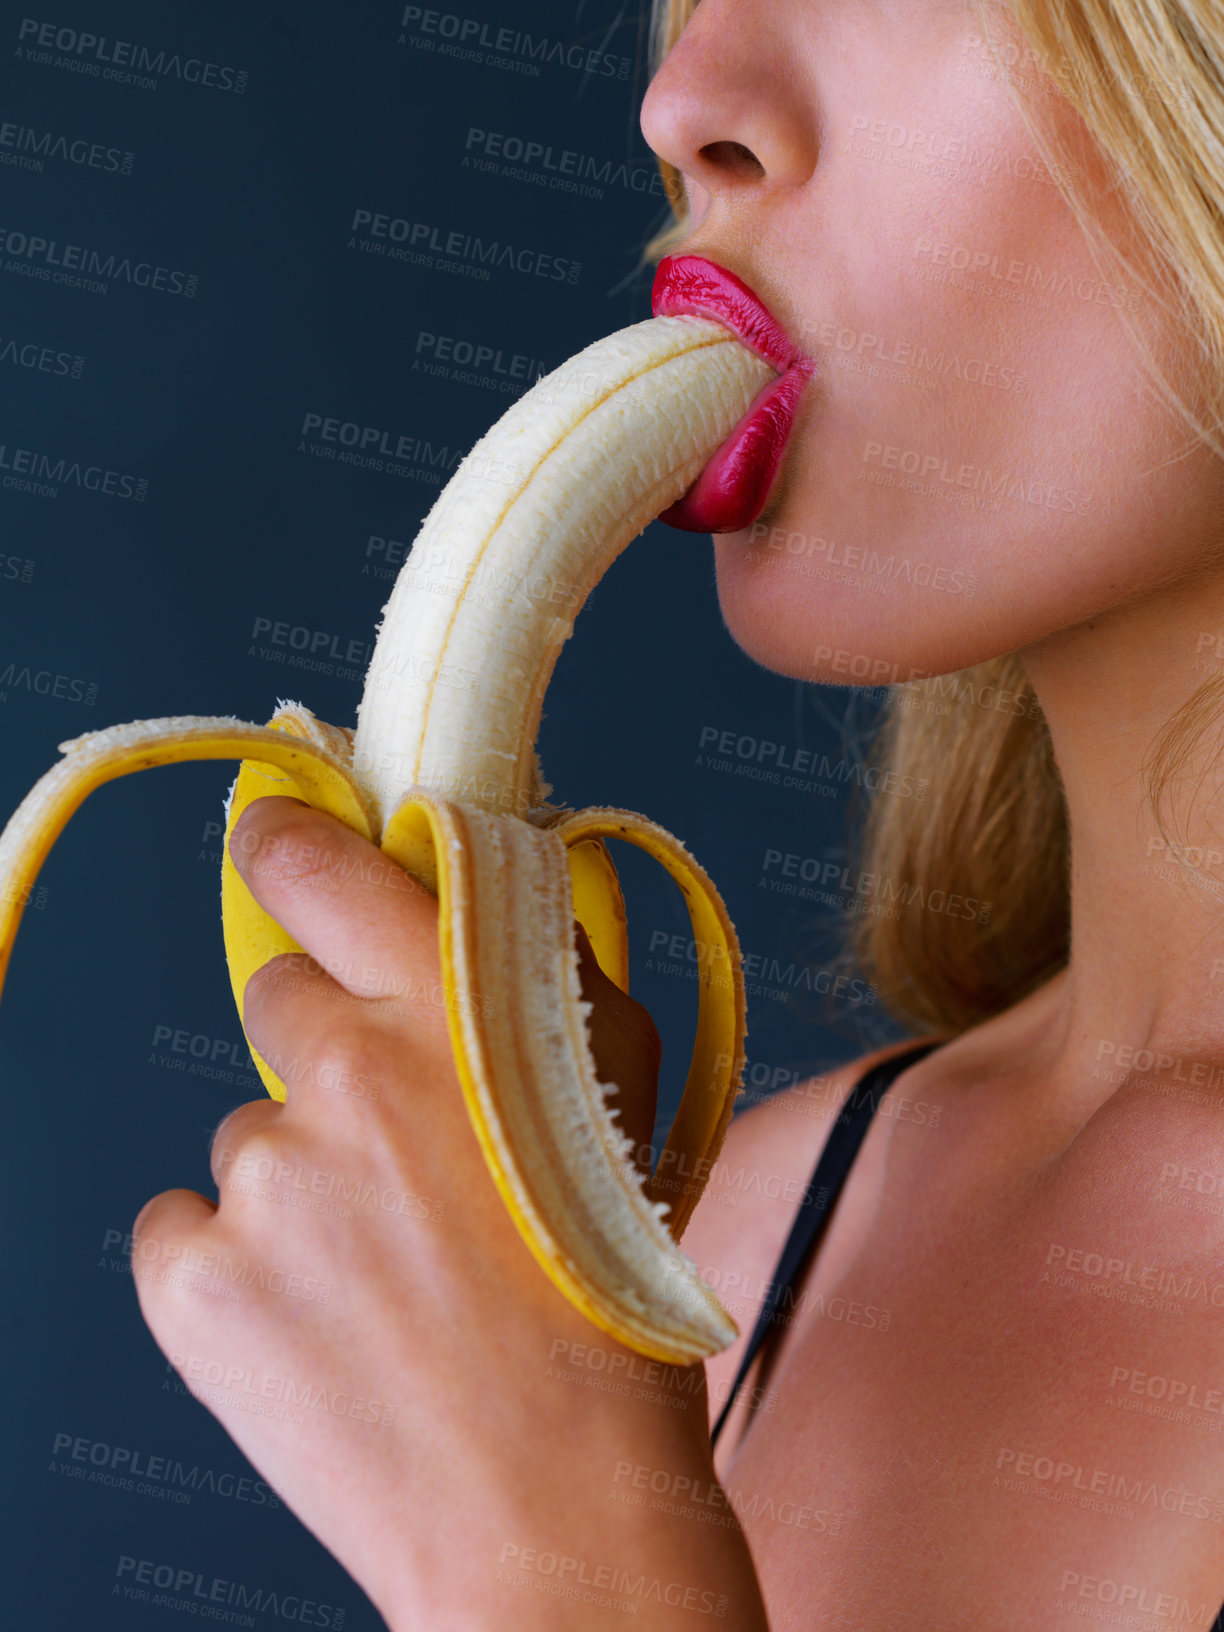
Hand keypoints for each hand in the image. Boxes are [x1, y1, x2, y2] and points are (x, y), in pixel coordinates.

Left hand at [130, 795, 768, 1628]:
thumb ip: (546, 965)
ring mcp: (262, 1179)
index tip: (275, 841)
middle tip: (393, 1140)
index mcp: (451, 1006)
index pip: (315, 862)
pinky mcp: (195, 1280)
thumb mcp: (625, 1090)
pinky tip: (317, 1316)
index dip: (287, 844)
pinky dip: (236, 1261)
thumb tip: (482, 885)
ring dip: (300, 1176)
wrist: (555, 1505)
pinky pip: (186, 1226)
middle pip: (276, 996)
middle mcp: (345, 1071)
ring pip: (247, 1130)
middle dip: (328, 1049)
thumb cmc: (608, 1300)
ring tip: (381, 1269)